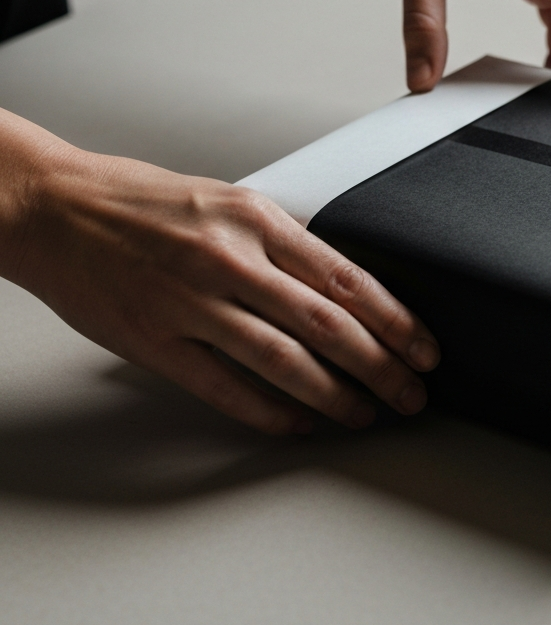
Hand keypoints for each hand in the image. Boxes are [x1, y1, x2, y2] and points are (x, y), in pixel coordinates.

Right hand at [0, 109, 439, 434]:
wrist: (53, 206)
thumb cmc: (140, 201)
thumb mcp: (228, 200)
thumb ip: (283, 242)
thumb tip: (340, 288)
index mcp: (256, 219)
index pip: (348, 279)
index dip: (396, 321)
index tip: (424, 349)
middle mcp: (230, 260)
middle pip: (329, 327)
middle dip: (383, 367)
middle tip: (411, 394)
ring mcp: (191, 304)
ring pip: (285, 362)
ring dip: (335, 397)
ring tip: (364, 415)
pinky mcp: (154, 341)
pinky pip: (225, 388)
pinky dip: (269, 413)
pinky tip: (298, 424)